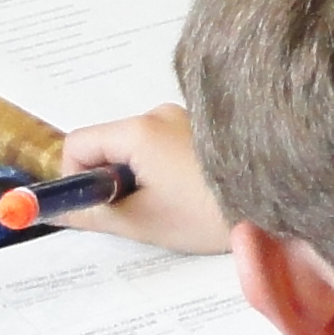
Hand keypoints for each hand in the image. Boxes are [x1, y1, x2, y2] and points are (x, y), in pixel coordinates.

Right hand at [52, 106, 230, 253]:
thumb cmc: (209, 214)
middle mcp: (159, 113)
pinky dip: (164, 169)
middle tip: (142, 212)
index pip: (79, 143)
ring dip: (140, 177)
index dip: (76, 178)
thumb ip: (92, 214)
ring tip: (176, 205)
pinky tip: (191, 193)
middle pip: (108, 144)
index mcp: (139, 130)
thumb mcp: (143, 221)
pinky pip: (163, 145)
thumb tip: (56, 210)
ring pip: (137, 148)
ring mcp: (184, 117)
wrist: (277, 203)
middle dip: (113, 180)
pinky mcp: (203, 128)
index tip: (98, 207)